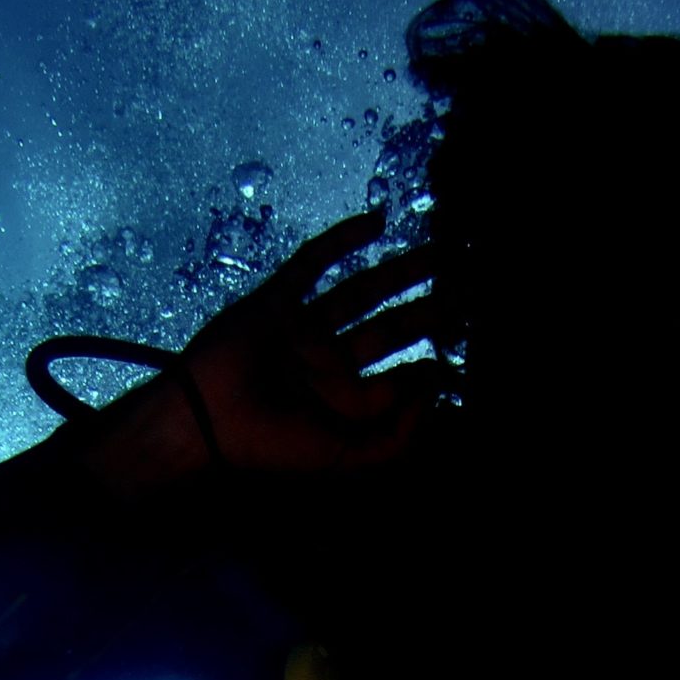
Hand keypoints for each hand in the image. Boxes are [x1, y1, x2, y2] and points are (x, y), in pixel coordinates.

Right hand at [181, 209, 449, 470]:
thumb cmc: (274, 447)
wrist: (206, 421)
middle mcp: (330, 362)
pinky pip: (314, 262)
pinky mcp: (278, 299)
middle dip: (433, 310)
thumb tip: (438, 391)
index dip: (436, 364)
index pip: (402, 377)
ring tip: (443, 250)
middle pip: (393, 329)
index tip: (470, 346)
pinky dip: (343, 240)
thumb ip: (399, 437)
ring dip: (402, 270)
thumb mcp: (349, 457)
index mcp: (346, 401)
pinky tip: (379, 222)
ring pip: (364, 290)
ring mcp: (304, 327)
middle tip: (473, 287)